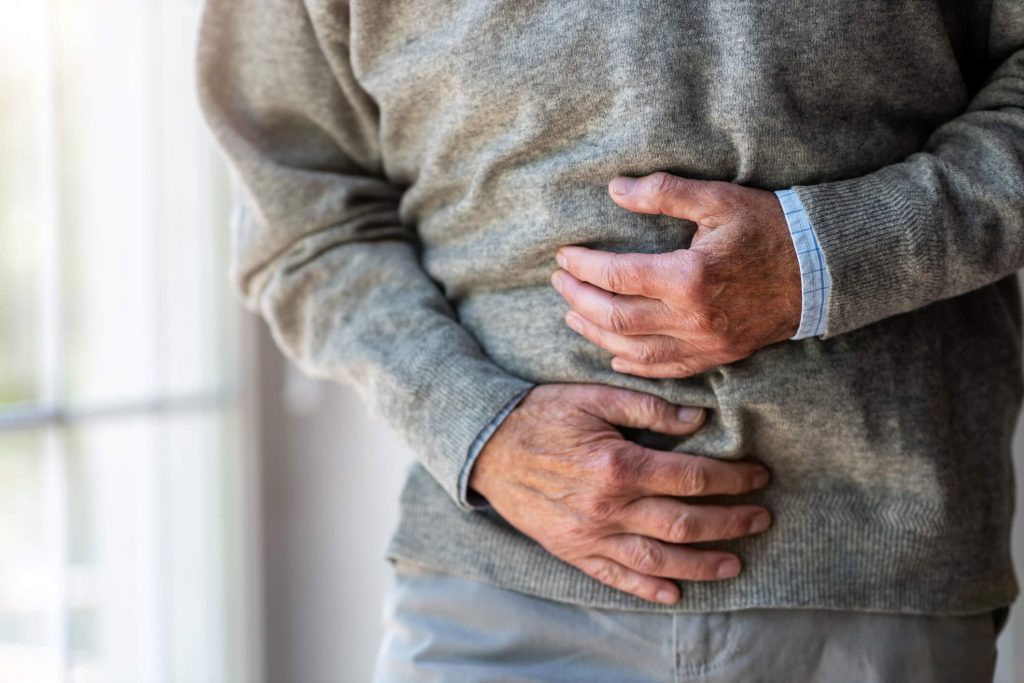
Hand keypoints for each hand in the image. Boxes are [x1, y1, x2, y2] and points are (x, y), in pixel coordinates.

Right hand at [468, 383, 771, 604]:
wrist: (486, 447)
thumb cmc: (542, 415)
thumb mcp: (593, 398)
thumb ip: (647, 408)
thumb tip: (697, 419)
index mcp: (617, 465)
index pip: (691, 478)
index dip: (732, 479)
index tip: (758, 476)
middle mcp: (608, 507)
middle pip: (685, 523)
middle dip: (731, 523)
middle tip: (761, 519)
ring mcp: (589, 535)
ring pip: (658, 561)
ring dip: (702, 565)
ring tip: (735, 562)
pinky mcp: (572, 550)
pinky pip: (616, 577)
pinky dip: (648, 590)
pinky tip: (676, 593)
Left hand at [550, 171, 802, 378]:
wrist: (825, 270)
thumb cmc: (771, 228)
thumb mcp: (719, 199)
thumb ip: (663, 193)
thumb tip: (614, 189)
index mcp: (689, 277)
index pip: (617, 276)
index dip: (583, 267)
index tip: (564, 256)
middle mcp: (692, 318)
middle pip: (616, 318)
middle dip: (580, 299)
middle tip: (559, 282)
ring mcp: (706, 343)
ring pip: (634, 350)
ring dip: (596, 334)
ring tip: (572, 314)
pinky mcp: (718, 355)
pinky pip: (667, 370)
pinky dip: (634, 366)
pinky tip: (614, 356)